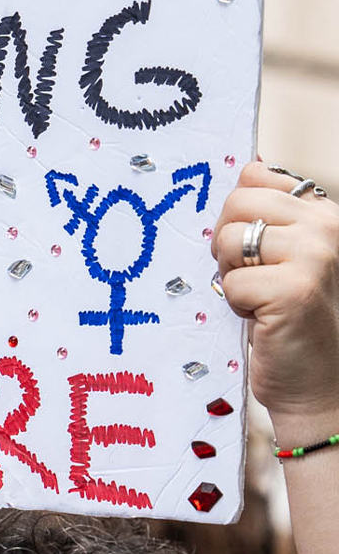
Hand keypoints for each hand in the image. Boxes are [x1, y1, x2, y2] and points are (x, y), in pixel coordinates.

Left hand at [213, 162, 338, 423]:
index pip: (255, 176)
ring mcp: (315, 255)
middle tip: (251, 279)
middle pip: (236, 203)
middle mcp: (326, 226)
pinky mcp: (295, 289)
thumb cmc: (296, 323)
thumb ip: (272, 218)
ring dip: (232, 277)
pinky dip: (237, 306)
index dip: (238, 216)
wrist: (321, 385)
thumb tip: (248, 167)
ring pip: (228, 240)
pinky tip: (265, 320)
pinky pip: (231, 283)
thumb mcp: (288, 259)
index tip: (254, 250)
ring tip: (260, 300)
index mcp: (324, 213)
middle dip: (227, 245)